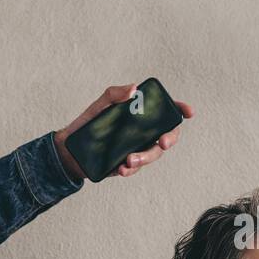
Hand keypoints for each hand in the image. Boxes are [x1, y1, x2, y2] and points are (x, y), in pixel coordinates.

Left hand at [53, 85, 192, 181]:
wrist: (70, 149)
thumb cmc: (88, 123)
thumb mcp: (100, 105)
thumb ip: (114, 94)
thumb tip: (133, 89)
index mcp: (140, 115)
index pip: (165, 111)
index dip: (180, 110)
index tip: (188, 112)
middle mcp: (142, 132)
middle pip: (166, 135)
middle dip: (169, 139)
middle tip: (162, 143)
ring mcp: (137, 148)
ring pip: (152, 154)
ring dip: (145, 158)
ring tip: (129, 160)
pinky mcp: (127, 164)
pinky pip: (135, 168)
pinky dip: (131, 169)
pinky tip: (122, 169)